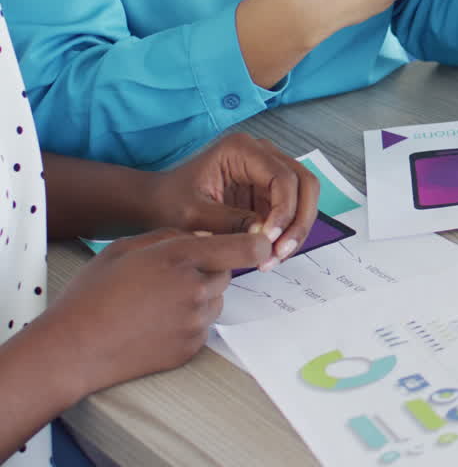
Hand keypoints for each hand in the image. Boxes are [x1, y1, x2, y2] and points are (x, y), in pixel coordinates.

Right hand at [39, 230, 270, 395]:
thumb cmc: (93, 293)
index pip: (248, 247)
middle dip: (209, 270)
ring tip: (158, 301)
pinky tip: (156, 322)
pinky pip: (203, 326)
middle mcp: (195, 289)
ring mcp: (195, 322)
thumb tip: (204, 236)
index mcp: (180, 258)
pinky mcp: (191, 347)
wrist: (72, 348)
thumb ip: (171, 235)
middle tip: (172, 276)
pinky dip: (188, 321)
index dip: (258, 243)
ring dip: (200, 296)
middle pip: (228, 273)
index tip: (259, 242)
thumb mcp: (126, 247)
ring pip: (216, 300)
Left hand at [147, 133, 319, 267]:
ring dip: (297, 229)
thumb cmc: (169, 202)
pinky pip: (292, 210)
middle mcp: (261, 153)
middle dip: (299, 221)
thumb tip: (266, 236)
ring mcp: (268, 170)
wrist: (156, 203)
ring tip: (275, 258)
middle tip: (281, 253)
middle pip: (304, 183)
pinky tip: (271, 253)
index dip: (285, 211)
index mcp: (241, 149)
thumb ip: (230, 222)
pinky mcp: (269, 190)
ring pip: (305, 197)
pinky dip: (288, 233)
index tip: (270, 241)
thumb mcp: (194, 215)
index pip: (283, 178)